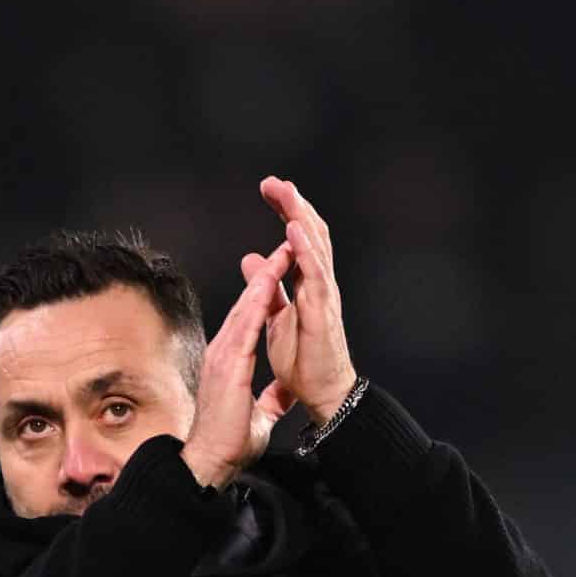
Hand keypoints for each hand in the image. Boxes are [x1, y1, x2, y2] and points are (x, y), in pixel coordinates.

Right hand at [180, 242, 292, 490]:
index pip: (250, 319)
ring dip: (264, 279)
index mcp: (231, 361)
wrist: (211, 461)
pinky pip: (246, 325)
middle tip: (283, 247)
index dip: (265, 294)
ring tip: (281, 253)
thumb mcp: (259, 414)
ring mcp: (223, 355)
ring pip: (245, 308)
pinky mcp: (229, 364)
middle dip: (265, 275)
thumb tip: (284, 391)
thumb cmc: (229, 442)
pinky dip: (258, 301)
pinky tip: (269, 282)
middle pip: (246, 305)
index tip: (282, 273)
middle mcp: (224, 351)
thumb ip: (271, 399)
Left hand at [255, 175, 359, 423]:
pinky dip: (306, 252)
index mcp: (306, 284)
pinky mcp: (322, 314)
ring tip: (288, 193)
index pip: (297, 239)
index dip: (286, 212)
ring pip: (316, 248)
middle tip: (274, 182)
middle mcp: (318, 285)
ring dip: (301, 219)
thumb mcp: (276, 316)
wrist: (321, 394)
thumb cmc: (303, 360)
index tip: (270, 189)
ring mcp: (323, 297)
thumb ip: (267, 288)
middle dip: (293, 206)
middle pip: (309, 235)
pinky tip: (295, 231)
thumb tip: (252, 260)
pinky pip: (315, 277)